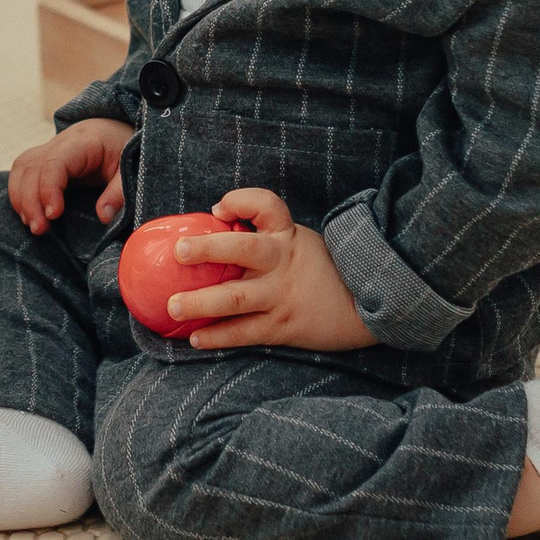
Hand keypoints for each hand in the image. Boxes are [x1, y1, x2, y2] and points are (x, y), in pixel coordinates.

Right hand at [7, 118, 133, 233]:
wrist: (116, 131)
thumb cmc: (124, 149)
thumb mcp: (129, 170)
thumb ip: (118, 193)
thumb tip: (103, 217)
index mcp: (82, 142)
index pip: (54, 162)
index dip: (49, 188)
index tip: (53, 214)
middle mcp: (60, 142)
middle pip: (32, 167)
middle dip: (30, 200)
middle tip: (39, 229)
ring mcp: (48, 149)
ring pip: (22, 168)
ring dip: (20, 198)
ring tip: (32, 225)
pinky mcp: (43, 159)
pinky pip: (22, 172)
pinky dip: (19, 193)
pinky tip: (27, 214)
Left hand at [167, 188, 377, 352]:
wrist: (365, 308)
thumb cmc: (322, 272)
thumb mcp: (300, 243)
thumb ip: (269, 239)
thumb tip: (217, 231)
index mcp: (287, 236)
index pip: (266, 205)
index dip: (240, 201)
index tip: (217, 209)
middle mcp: (282, 262)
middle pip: (243, 248)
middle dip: (208, 248)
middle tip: (178, 252)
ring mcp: (281, 295)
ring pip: (236, 298)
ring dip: (200, 302)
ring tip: (173, 306)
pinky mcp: (283, 326)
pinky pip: (245, 332)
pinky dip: (218, 336)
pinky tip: (195, 338)